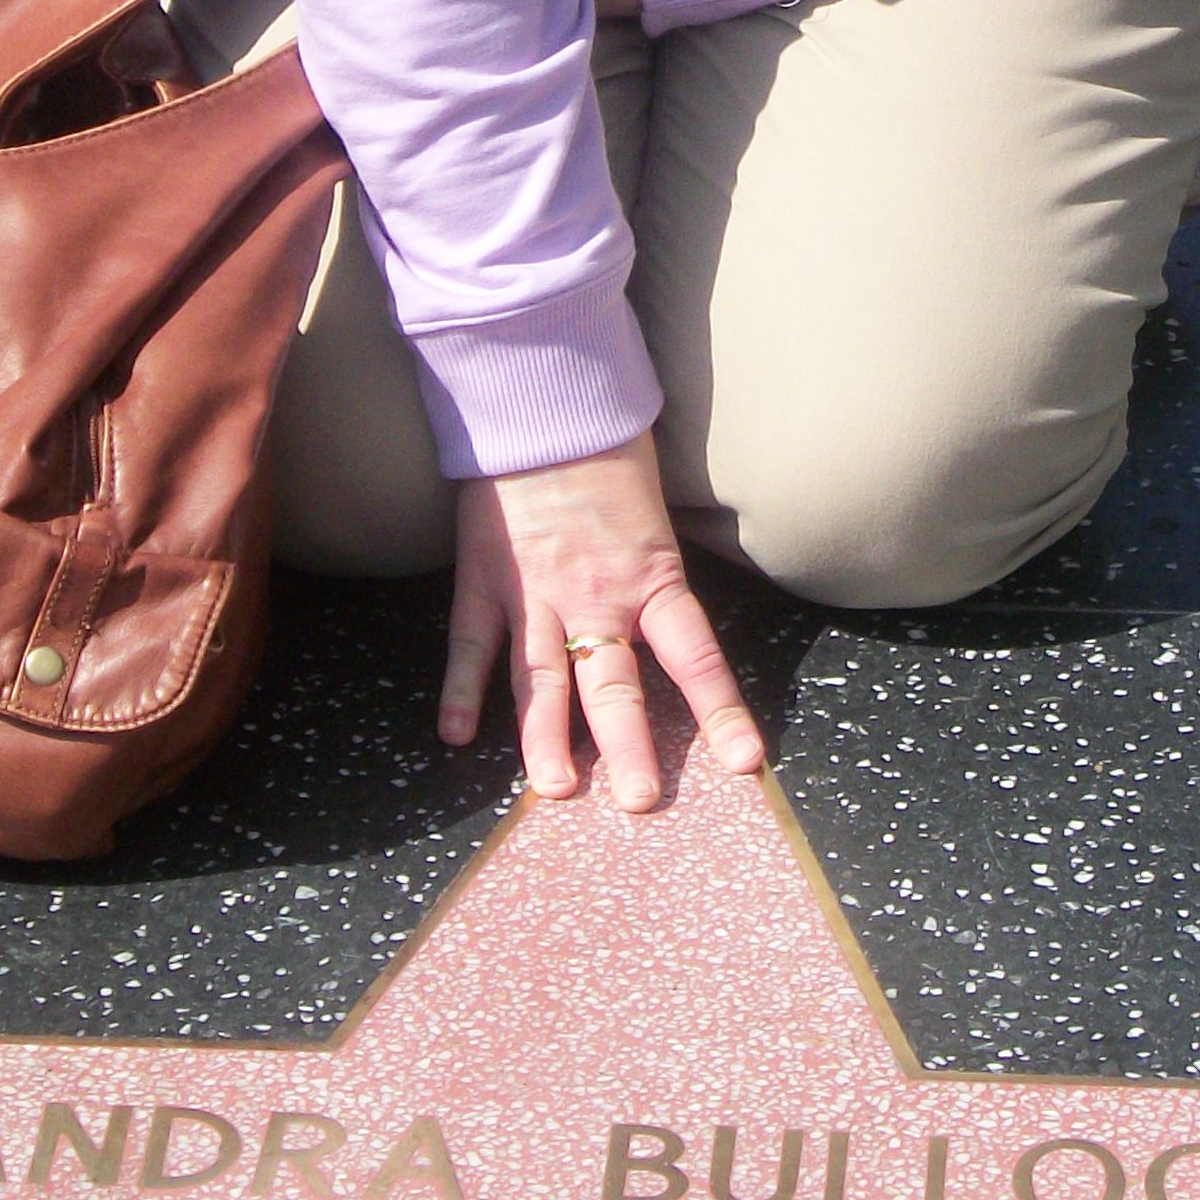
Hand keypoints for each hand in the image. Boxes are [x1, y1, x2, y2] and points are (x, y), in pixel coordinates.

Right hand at [438, 431, 765, 812]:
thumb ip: (657, 575)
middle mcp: (596, 596)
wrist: (545, 398)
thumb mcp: (657, 515)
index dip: (721, 711)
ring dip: (546, 740)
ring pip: (542, 680)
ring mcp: (534, 593)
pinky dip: (462, 691)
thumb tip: (671, 628)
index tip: (743, 762)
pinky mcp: (484, 579)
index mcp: (652, 577)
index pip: (696, 656)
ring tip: (554, 790)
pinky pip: (472, 645)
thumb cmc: (610, 447)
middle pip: (614, 685)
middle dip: (629, 747)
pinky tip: (456, 737)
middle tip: (640, 801)